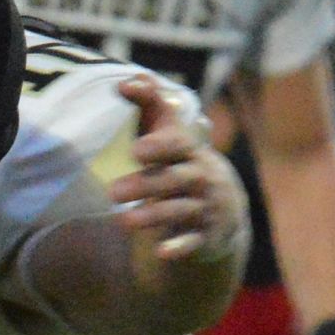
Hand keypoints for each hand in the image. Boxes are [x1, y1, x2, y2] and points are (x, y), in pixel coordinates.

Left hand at [103, 76, 234, 266]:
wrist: (222, 208)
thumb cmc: (183, 161)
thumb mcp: (172, 134)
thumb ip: (151, 106)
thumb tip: (126, 81)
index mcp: (191, 150)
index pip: (179, 143)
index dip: (160, 145)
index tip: (136, 150)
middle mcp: (201, 176)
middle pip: (175, 179)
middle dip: (147, 184)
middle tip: (113, 191)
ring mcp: (204, 207)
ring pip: (179, 211)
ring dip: (153, 216)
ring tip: (123, 221)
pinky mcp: (204, 235)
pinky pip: (192, 242)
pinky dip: (179, 247)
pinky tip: (161, 253)